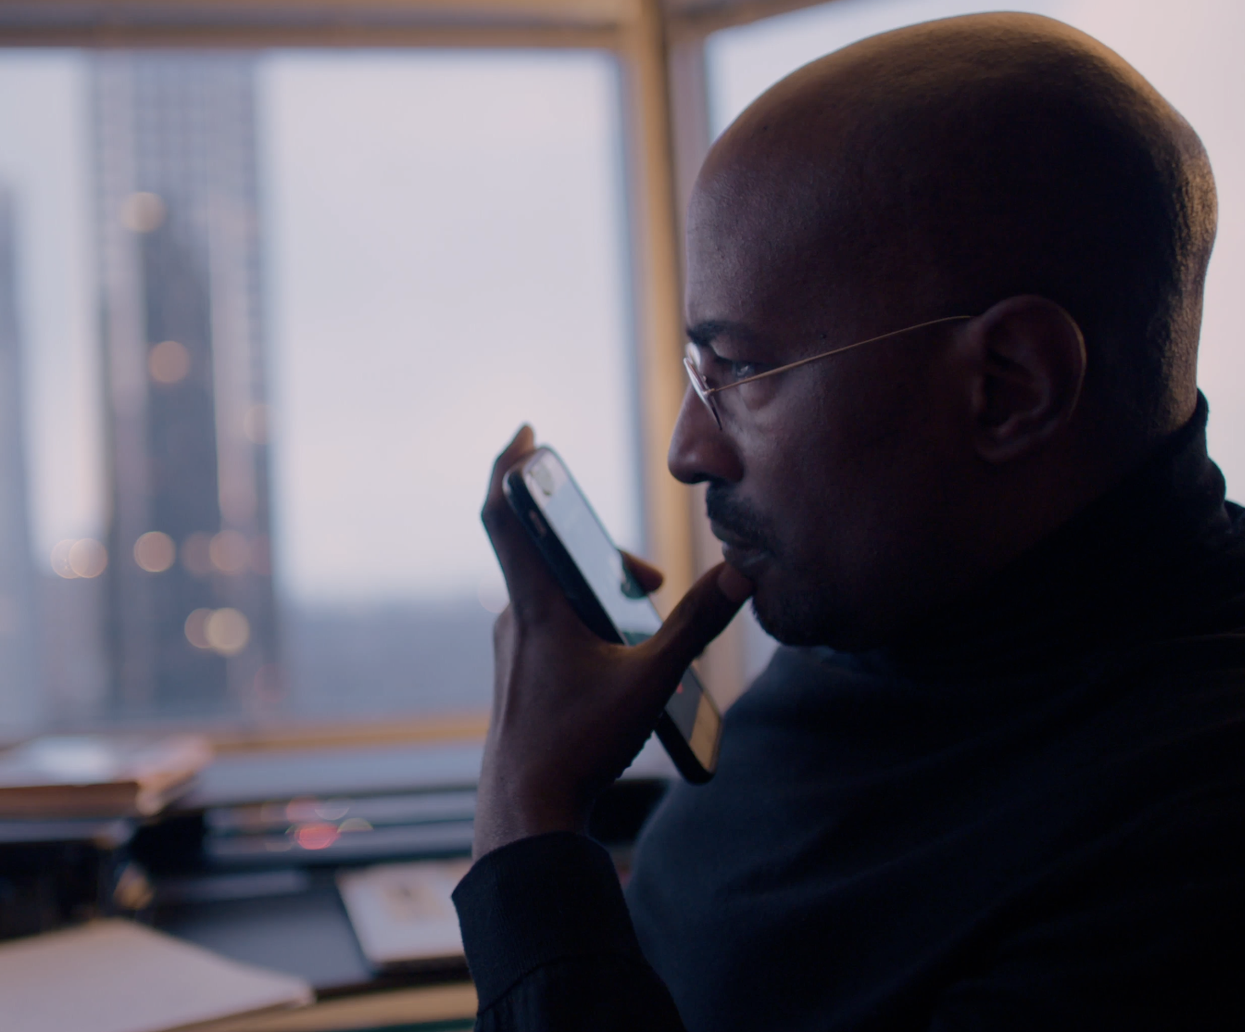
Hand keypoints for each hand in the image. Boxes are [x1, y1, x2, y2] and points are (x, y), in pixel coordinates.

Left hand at [474, 425, 752, 858]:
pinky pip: (553, 625)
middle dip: (606, 551)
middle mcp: (515, 618)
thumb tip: (741, 576)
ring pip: (557, 594)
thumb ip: (697, 627)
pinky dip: (589, 621)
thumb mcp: (649, 684)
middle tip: (649, 581)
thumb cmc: (577, 747)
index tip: (525, 432)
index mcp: (536, 605)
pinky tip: (620, 661)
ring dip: (603, 592)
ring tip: (644, 620)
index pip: (503, 512)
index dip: (509, 465)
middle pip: (554, 554)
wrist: (526, 811)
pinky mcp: (520, 674)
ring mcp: (514, 648)